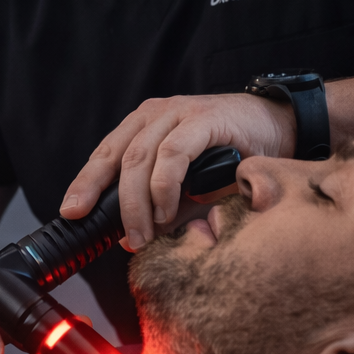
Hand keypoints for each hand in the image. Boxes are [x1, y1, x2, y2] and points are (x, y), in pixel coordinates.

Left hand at [59, 93, 295, 250]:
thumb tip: (129, 240)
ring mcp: (178, 112)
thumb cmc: (234, 153)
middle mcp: (155, 115)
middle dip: (111, 203)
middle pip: (118, 158)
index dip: (85, 184)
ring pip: (140, 158)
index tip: (73, 213)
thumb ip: (162, 210)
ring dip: (138, 202)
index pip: (105, 155)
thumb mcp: (190, 187)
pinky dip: (164, 185)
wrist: (281, 125)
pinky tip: (167, 208)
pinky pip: (172, 153)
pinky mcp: (203, 118)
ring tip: (144, 233)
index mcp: (144, 126)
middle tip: (124, 239)